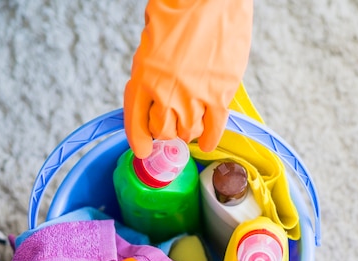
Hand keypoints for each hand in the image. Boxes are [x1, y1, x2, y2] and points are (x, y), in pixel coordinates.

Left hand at [124, 0, 253, 157]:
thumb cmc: (181, 10)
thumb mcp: (151, 39)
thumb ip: (149, 68)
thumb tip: (152, 92)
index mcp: (144, 75)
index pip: (136, 122)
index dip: (140, 141)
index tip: (144, 150)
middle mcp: (167, 90)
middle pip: (164, 132)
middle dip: (167, 133)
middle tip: (173, 127)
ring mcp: (196, 95)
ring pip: (189, 133)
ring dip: (189, 132)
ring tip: (192, 125)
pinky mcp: (221, 95)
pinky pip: (215, 129)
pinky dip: (210, 139)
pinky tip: (208, 141)